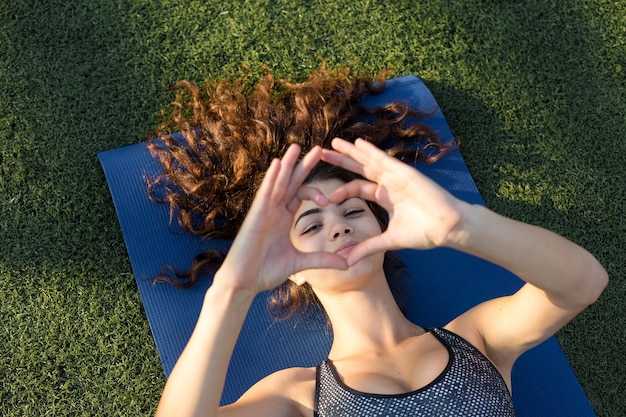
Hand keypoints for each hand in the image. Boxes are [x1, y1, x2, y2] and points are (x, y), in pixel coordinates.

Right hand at [216, 144, 348, 293]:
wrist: (244, 283)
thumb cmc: (265, 271)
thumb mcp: (300, 263)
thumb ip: (323, 260)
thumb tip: (348, 264)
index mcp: (283, 218)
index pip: (300, 195)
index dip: (315, 192)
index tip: (329, 199)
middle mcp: (274, 210)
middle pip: (291, 183)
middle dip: (304, 166)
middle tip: (319, 149)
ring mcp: (264, 211)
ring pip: (278, 183)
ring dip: (287, 165)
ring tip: (297, 146)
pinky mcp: (255, 216)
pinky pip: (265, 194)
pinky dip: (271, 179)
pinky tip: (278, 164)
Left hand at [321, 138, 467, 265]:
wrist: (447, 228)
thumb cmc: (424, 233)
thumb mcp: (388, 240)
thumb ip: (367, 248)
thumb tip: (346, 260)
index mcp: (385, 196)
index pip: (358, 188)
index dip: (342, 191)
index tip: (326, 197)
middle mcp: (389, 183)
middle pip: (359, 169)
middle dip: (341, 162)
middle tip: (321, 154)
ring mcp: (396, 176)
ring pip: (369, 161)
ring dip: (352, 152)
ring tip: (334, 143)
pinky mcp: (404, 173)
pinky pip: (384, 160)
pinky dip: (370, 151)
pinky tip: (357, 144)